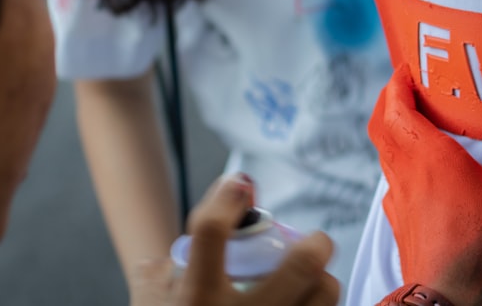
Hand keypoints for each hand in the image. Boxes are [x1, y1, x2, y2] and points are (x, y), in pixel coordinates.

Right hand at [130, 175, 338, 305]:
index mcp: (193, 301)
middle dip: (313, 243)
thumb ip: (156, 278)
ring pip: (325, 294)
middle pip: (300, 264)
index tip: (239, 186)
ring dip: (322, 282)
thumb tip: (174, 244)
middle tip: (311, 241)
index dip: (225, 198)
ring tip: (312, 283)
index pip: (209, 232)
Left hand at [369, 65, 481, 305]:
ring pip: (384, 152)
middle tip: (408, 86)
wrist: (445, 303)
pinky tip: (420, 175)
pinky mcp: (400, 222)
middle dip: (390, 99)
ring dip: (393, 130)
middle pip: (382, 123)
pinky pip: (391, 181)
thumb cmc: (478, 253)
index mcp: (428, 156)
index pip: (396, 105)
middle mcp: (406, 171)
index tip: (410, 67)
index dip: (398, 82)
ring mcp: (398, 198)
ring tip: (417, 122)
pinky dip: (399, 164)